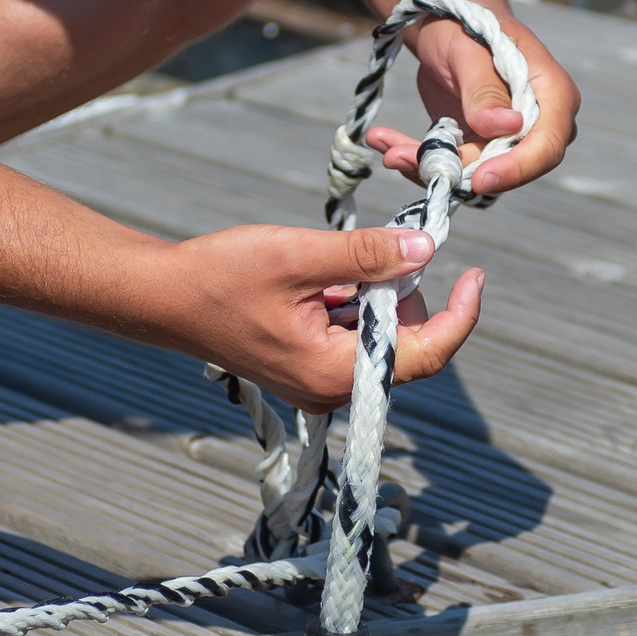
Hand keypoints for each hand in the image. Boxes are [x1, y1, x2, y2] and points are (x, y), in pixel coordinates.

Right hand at [157, 223, 486, 412]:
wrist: (161, 296)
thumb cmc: (220, 277)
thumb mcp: (299, 256)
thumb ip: (366, 255)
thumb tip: (426, 248)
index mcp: (333, 373)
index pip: (426, 353)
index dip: (460, 314)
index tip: (475, 273)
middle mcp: (331, 388)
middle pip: (406, 344)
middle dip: (404, 293)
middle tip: (380, 247)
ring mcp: (318, 380)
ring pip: (379, 336)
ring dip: (372, 295)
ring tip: (328, 265)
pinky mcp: (306, 366)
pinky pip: (352, 335)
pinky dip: (349, 301)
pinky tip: (315, 278)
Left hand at [366, 8, 579, 197]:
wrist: (445, 25)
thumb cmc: (466, 25)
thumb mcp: (470, 52)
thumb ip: (485, 90)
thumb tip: (507, 127)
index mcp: (551, 95)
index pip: (546, 146)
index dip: (517, 169)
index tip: (480, 180)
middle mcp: (536, 124)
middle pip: (506, 168)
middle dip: (454, 170)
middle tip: (401, 158)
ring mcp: (505, 139)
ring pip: (471, 172)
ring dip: (426, 165)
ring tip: (386, 149)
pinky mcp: (476, 146)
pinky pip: (451, 165)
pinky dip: (416, 158)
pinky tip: (384, 142)